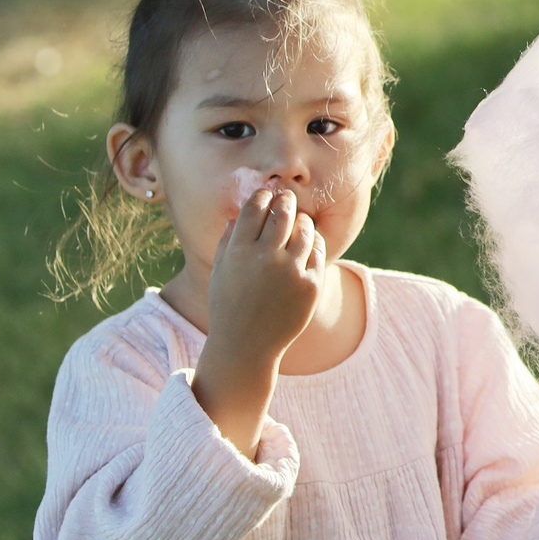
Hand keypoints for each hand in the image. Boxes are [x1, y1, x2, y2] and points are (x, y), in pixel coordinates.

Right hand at [205, 188, 326, 363]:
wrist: (247, 345)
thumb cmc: (229, 306)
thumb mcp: (220, 273)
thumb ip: (228, 241)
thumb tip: (238, 214)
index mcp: (239, 252)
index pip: (255, 208)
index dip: (262, 195)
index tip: (266, 193)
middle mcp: (266, 258)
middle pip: (283, 212)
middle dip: (286, 201)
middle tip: (287, 198)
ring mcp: (291, 272)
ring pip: (305, 228)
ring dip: (302, 220)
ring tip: (298, 221)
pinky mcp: (311, 285)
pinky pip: (317, 250)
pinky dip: (313, 242)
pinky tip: (306, 244)